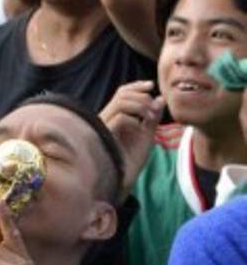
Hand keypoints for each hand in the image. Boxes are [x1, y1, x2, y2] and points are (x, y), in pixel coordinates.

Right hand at [100, 80, 163, 198]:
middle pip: (121, 94)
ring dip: (140, 105)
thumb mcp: (147, 134)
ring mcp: (104, 126)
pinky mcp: (105, 134)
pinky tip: (141, 129)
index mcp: (116, 116)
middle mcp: (107, 118)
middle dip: (141, 95)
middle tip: (154, 107)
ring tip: (151, 117)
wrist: (124, 179)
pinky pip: (120, 118)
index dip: (136, 86)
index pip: (122, 93)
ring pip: (120, 102)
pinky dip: (135, 119)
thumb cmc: (132, 159)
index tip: (151, 85)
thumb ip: (152, 117)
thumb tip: (160, 98)